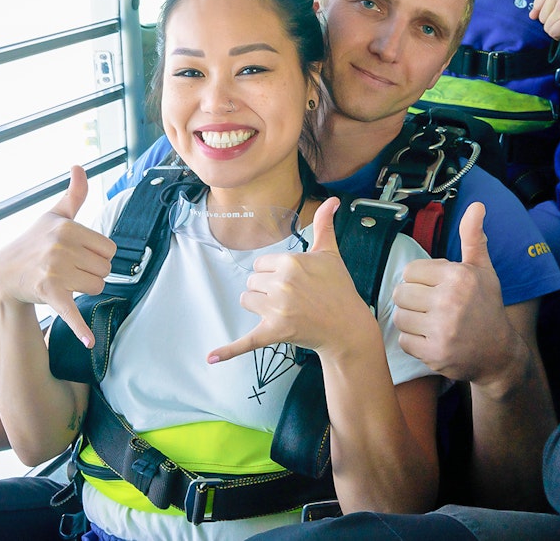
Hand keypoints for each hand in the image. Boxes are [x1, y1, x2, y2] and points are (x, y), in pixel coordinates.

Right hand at [0, 165, 116, 346]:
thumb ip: (74, 194)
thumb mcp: (54, 215)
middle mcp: (61, 247)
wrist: (4, 271)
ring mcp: (55, 271)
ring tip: (65, 281)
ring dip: (85, 288)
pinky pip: (72, 312)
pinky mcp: (49, 293)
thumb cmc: (35, 240)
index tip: (80, 254)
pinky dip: (81, 329)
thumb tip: (79, 165)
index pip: (110, 250)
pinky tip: (90, 342)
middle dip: (92, 272)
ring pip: (97, 287)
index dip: (98, 255)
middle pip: (105, 269)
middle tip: (70, 269)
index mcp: (68, 227)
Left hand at [207, 197, 374, 362]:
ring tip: (285, 311)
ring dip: (260, 306)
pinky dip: (228, 350)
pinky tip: (211, 357)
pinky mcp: (275, 332)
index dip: (274, 272)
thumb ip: (324, 226)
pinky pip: (246, 341)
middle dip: (267, 289)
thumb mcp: (330, 255)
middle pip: (252, 281)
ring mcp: (277, 309)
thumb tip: (331, 201)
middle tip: (293, 298)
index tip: (293, 281)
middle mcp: (282, 283)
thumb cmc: (339, 290)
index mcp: (290, 261)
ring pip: (247, 301)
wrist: (348, 327)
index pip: (261, 263)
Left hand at [391, 203, 520, 384]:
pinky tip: (431, 339)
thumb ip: (473, 238)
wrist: (499, 355)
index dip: (419, 280)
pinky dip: (413, 342)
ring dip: (410, 321)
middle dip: (412, 300)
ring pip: (399, 317)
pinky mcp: (434, 354)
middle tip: (430, 308)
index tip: (435, 289)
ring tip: (430, 323)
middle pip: (400, 293)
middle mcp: (450, 301)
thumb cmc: (486, 308)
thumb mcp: (483, 271)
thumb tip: (476, 205)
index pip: (409, 271)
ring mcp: (442, 329)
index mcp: (458, 276)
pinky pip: (403, 341)